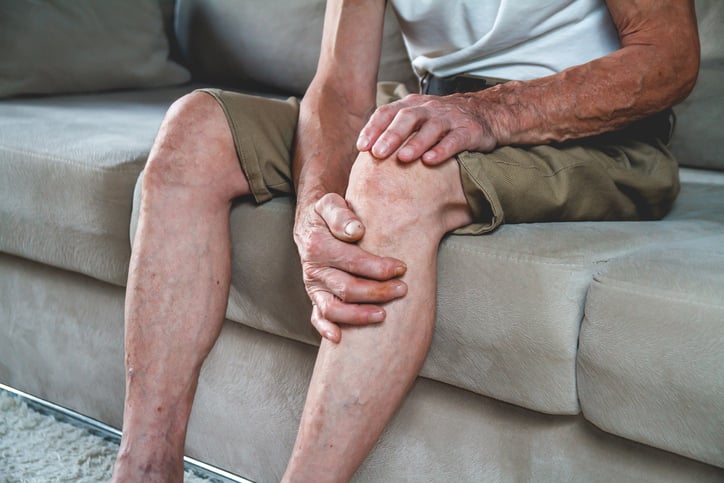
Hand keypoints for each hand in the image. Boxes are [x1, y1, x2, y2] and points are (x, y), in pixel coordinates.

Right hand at [294, 193, 407, 342]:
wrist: (313, 221)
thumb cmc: (329, 213)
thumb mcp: (331, 203)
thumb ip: (341, 215)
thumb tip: (356, 231)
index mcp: (317, 245)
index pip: (352, 261)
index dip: (378, 267)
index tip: (401, 267)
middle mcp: (313, 268)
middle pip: (347, 288)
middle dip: (377, 292)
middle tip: (402, 290)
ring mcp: (314, 286)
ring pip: (333, 308)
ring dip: (359, 315)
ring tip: (383, 315)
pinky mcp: (315, 296)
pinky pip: (317, 317)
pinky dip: (325, 329)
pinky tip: (340, 338)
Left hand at [356, 92, 498, 163]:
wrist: (485, 113)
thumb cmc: (442, 122)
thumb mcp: (417, 120)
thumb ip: (395, 132)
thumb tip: (366, 155)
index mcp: (412, 106)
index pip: (388, 112)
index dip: (373, 128)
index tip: (362, 146)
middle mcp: (429, 109)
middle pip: (407, 117)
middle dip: (391, 135)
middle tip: (377, 153)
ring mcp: (449, 118)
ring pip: (431, 128)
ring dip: (416, 143)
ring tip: (403, 158)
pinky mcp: (468, 130)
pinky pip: (454, 139)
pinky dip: (442, 149)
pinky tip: (431, 161)